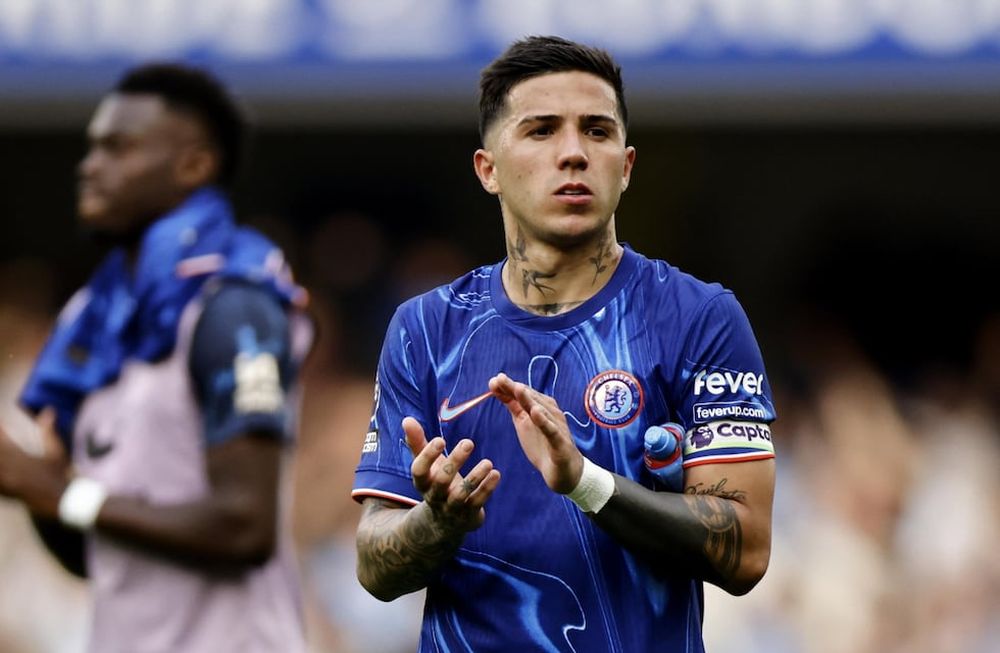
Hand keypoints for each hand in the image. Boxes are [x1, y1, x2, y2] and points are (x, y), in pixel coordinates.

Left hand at [0, 408, 70, 519]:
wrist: (61, 500)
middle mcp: (11, 470)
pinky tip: (1, 473)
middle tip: (1, 441)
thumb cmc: (59, 474)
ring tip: (2, 458)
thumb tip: (48, 410)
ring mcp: (7, 483)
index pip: (2, 442)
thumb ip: (48, 431)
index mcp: (22, 458)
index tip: (1, 425)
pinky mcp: (6, 493)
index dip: (1, 433)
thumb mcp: (56, 452)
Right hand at [403, 416, 499, 532]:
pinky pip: (477, 502)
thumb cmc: (436, 483)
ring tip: (487, 462)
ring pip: (460, 495)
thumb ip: (417, 443)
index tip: (440, 439)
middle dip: (454, 462)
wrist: (444, 523)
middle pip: (441, 481)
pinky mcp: (469, 515)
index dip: (428, 456)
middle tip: (468, 442)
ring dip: (474, 477)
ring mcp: (452, 508)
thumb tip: (407, 419)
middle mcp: (435, 497)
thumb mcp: (427, 465)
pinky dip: (487, 489)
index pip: (419, 471)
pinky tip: (496, 473)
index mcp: (422, 483)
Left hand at [488, 373, 582, 494]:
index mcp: (540, 407)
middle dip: (515, 389)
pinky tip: (535, 413)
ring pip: (542, 411)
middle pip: (531, 398)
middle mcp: (549, 413)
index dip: (508, 386)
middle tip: (500, 379)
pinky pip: (552, 431)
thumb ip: (513, 405)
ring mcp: (556, 427)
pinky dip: (544, 421)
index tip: (493, 381)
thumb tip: (497, 387)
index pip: (523, 394)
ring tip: (518, 389)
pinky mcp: (560, 443)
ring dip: (530, 400)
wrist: (564, 470)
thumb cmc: (543, 444)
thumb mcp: (524, 422)